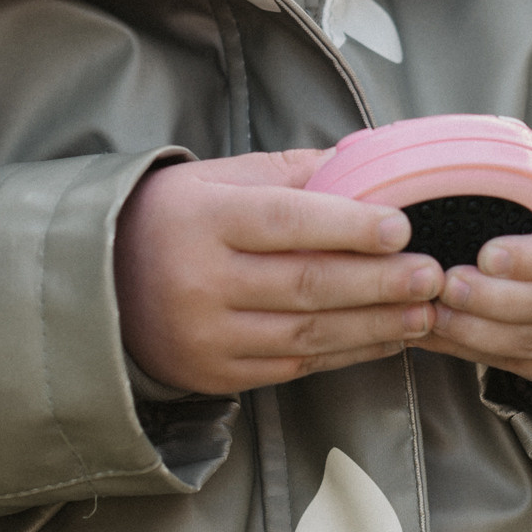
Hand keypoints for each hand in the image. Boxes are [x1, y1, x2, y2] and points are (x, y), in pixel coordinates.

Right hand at [115, 149, 443, 393]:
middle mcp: (201, 282)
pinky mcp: (218, 374)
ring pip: (308, 333)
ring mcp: (209, 335)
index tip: (401, 228)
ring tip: (425, 310)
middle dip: (379, 281)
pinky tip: (386, 337)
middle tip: (432, 274)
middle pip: (306, 283)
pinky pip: (296, 366)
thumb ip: (290, 172)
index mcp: (202, 220)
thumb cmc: (170, 220)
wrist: (99, 287)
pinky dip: (348, 352)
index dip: (347, 225)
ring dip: (375, 324)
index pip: (285, 221)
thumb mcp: (216, 179)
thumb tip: (367, 157)